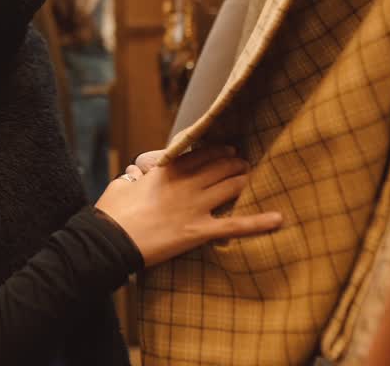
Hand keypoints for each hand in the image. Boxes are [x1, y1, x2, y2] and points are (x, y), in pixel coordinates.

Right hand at [95, 145, 282, 267]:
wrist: (110, 240)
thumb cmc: (111, 214)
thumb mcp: (118, 186)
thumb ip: (131, 177)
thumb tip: (134, 172)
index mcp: (165, 171)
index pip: (198, 154)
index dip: (216, 150)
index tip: (227, 149)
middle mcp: (184, 184)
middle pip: (220, 167)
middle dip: (235, 163)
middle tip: (244, 163)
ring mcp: (194, 207)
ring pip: (231, 186)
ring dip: (245, 180)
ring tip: (253, 177)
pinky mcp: (198, 231)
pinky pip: (234, 225)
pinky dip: (258, 222)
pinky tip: (278, 218)